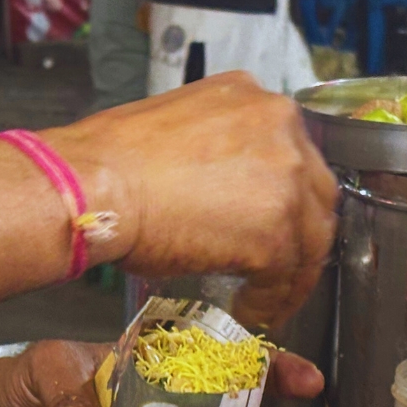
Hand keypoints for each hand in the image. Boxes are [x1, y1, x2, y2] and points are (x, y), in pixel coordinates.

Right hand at [42, 73, 338, 331]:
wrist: (93, 186)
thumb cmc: (110, 163)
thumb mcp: (177, 131)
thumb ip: (217, 152)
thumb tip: (220, 190)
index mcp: (252, 97)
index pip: (291, 153)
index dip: (283, 196)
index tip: (270, 223)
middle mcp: (280, 125)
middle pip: (313, 192)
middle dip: (298, 233)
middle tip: (277, 266)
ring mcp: (286, 176)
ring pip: (311, 236)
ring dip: (289, 273)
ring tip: (263, 298)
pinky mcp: (277, 229)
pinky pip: (288, 275)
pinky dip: (272, 299)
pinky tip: (249, 310)